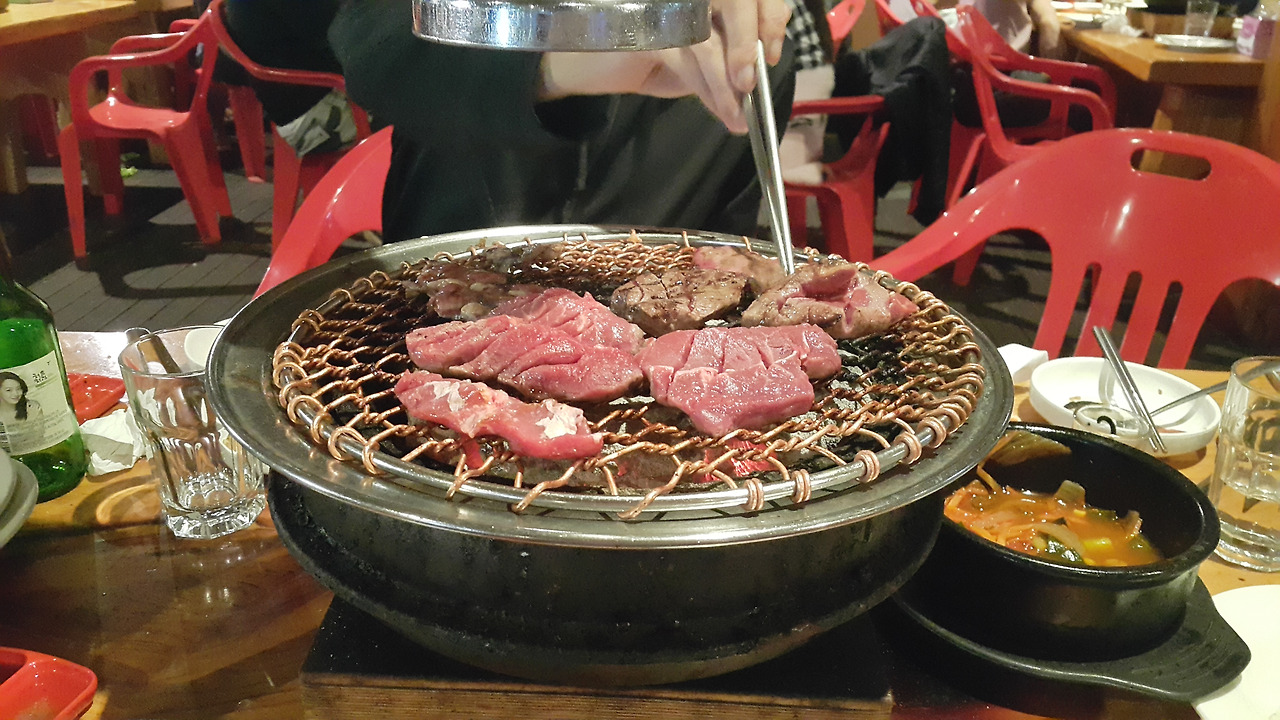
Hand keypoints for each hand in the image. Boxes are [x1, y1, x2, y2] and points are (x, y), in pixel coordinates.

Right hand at [539, 0, 790, 133]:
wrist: (583, 63)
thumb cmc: (642, 53)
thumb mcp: (692, 53)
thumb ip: (726, 51)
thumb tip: (762, 66)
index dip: (770, 12)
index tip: (774, 50)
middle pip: (735, 1)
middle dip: (750, 43)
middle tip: (753, 83)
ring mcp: (665, 6)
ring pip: (709, 40)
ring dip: (728, 84)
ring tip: (740, 115)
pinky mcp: (647, 29)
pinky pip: (689, 62)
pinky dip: (711, 92)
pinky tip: (726, 115)